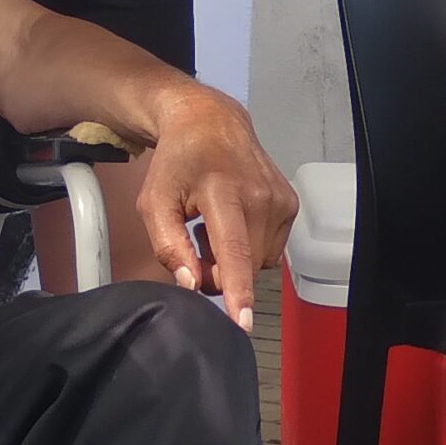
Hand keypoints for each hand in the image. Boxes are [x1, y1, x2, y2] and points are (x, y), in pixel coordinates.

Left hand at [130, 88, 297, 329]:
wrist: (210, 122)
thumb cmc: (176, 164)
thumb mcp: (154, 201)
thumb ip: (168, 245)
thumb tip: (191, 284)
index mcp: (222, 191)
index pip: (234, 249)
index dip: (237, 289)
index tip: (243, 321)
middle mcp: (259, 196)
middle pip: (244, 265)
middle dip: (219, 273)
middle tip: (194, 246)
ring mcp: (280, 199)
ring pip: (258, 261)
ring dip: (234, 259)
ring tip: (213, 227)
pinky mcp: (291, 204)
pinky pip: (270, 249)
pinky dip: (249, 245)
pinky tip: (233, 221)